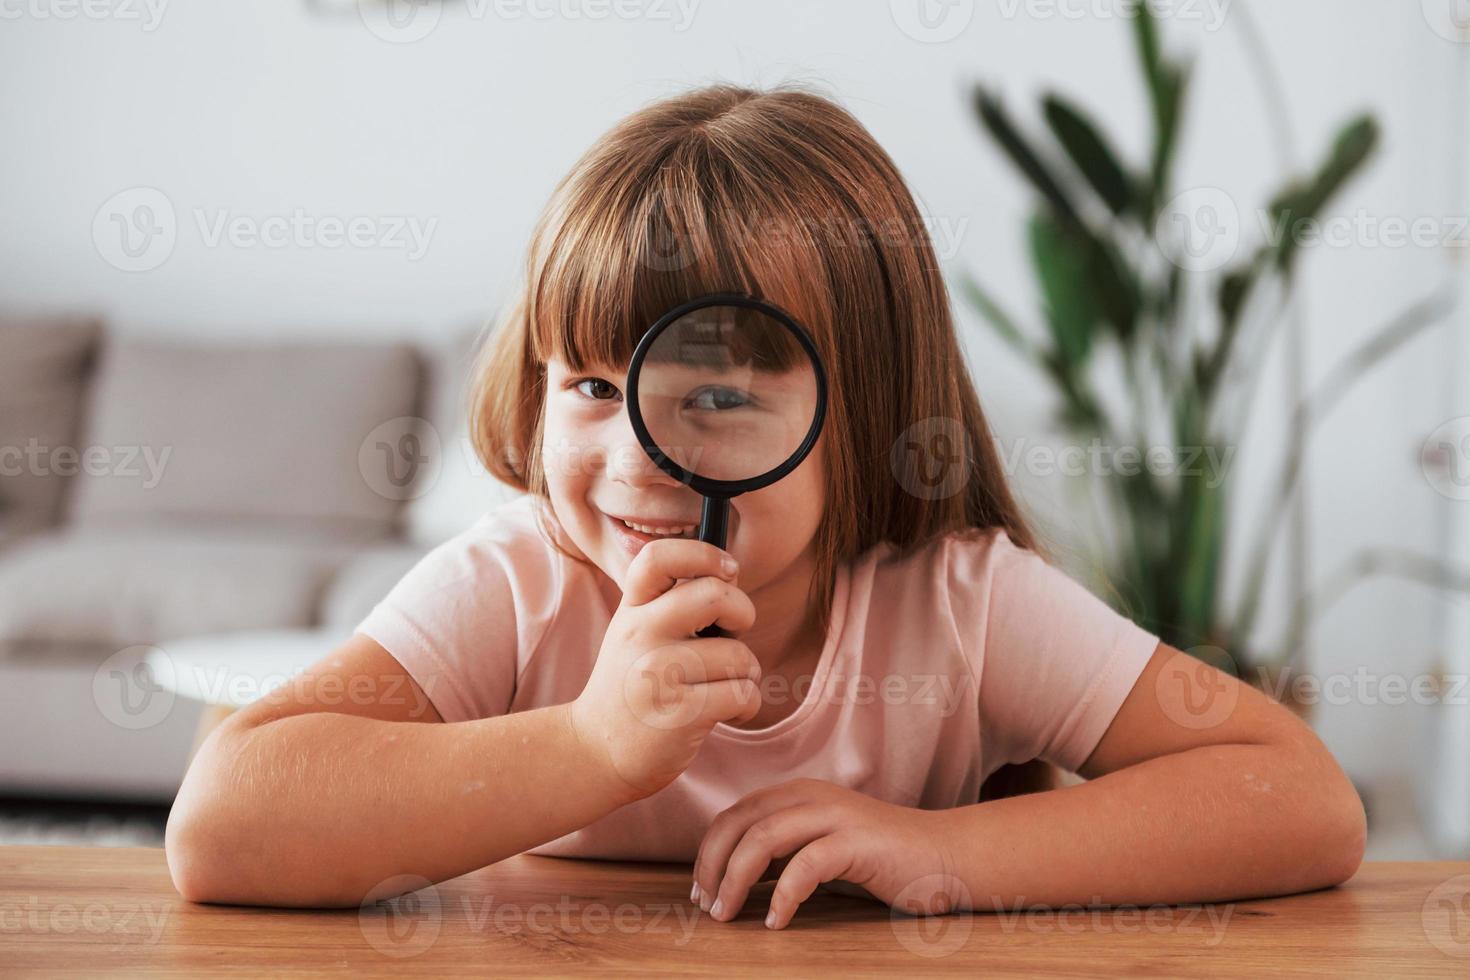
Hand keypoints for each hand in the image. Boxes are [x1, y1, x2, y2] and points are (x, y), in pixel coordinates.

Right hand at [570, 538, 761, 799]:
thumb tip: (730, 578)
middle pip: (716, 595)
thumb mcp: (636, 634)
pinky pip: (742, 694)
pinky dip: (745, 704)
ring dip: (746, 673)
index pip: (659, 558)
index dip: (704, 554)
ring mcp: (658, 674)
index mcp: (633, 609)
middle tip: (735, 633)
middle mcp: (641, 635)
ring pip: (739, 655)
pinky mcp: (679, 713)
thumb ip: (670, 604)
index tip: (727, 571)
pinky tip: (724, 711)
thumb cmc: (634, 687)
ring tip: (722, 685)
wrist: (597, 751)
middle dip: (744, 613)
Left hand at [691, 778, 959, 928]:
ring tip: (727, 913)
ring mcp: (836, 816)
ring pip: (764, 838)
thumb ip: (784, 852)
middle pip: (740, 822)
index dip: (709, 851)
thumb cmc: (882, 859)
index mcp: (799, 793)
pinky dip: (783, 895)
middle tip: (707, 905)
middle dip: (713, 864)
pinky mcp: (858, 843)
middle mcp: (812, 796)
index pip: (734, 814)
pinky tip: (776, 921)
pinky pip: (805, 865)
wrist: (947, 856)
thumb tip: (737, 878)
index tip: (700, 889)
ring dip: (736, 878)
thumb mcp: (822, 846)